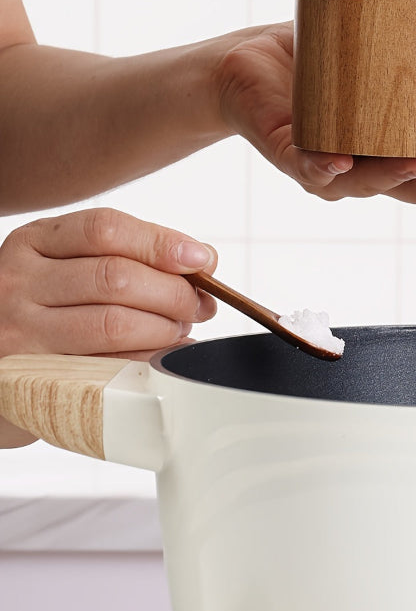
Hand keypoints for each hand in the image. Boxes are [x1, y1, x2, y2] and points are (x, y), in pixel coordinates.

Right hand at [0, 208, 217, 447]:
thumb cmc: (44, 308)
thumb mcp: (70, 265)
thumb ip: (131, 254)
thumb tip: (202, 258)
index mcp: (35, 242)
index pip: (105, 229)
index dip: (161, 243)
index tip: (201, 260)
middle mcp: (19, 282)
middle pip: (116, 278)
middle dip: (173, 293)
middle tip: (199, 305)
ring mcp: (21, 332)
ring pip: (114, 324)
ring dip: (166, 328)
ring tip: (181, 330)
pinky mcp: (33, 380)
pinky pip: (108, 367)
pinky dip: (148, 360)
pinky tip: (164, 356)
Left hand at [216, 21, 415, 204]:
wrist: (250, 61)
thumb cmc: (319, 58)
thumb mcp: (377, 44)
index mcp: (400, 149)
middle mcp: (371, 168)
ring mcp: (332, 170)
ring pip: (371, 186)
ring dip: (400, 178)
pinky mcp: (291, 155)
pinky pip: (310, 170)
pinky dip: (327, 168)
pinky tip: (343, 161)